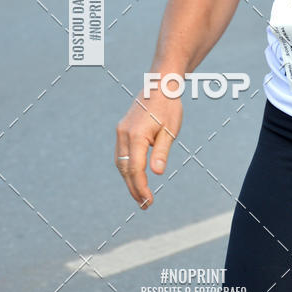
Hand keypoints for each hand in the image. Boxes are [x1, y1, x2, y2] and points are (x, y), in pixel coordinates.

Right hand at [115, 89, 182, 208]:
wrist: (160, 86)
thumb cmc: (169, 108)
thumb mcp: (170, 131)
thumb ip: (161, 152)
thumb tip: (156, 173)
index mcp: (136, 135)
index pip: (136, 169)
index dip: (141, 187)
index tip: (149, 201)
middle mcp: (124, 134)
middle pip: (125, 169)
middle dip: (134, 188)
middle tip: (145, 204)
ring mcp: (120, 131)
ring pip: (121, 163)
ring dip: (129, 180)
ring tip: (141, 195)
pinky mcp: (122, 129)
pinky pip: (122, 154)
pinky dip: (127, 168)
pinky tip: (135, 177)